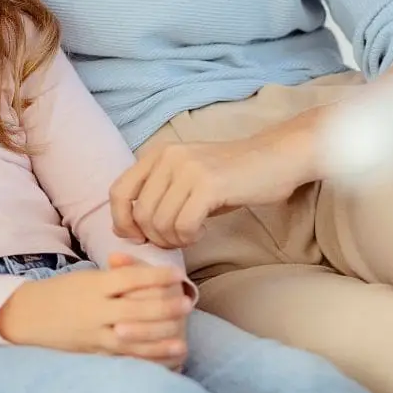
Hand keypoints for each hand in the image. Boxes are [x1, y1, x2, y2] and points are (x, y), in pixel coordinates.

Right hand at [0, 254, 191, 368]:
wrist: (26, 317)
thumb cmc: (61, 293)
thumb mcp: (86, 278)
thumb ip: (115, 276)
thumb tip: (148, 273)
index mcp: (93, 285)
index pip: (130, 278)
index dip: (156, 276)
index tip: (178, 275)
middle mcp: (95, 310)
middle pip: (136, 309)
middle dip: (165, 308)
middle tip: (187, 304)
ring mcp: (94, 334)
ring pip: (132, 338)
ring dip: (160, 339)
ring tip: (183, 338)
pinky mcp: (93, 353)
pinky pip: (123, 358)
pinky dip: (145, 359)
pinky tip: (162, 361)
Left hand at [109, 134, 304, 249]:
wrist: (275, 158)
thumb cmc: (231, 175)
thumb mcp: (186, 179)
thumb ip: (156, 197)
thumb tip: (124, 229)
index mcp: (157, 153)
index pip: (117, 192)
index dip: (122, 221)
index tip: (139, 236)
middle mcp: (167, 157)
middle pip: (140, 214)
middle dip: (155, 237)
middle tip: (177, 239)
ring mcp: (187, 169)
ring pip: (160, 223)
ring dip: (175, 239)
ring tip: (192, 234)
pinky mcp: (208, 185)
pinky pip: (183, 226)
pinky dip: (190, 236)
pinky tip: (203, 230)